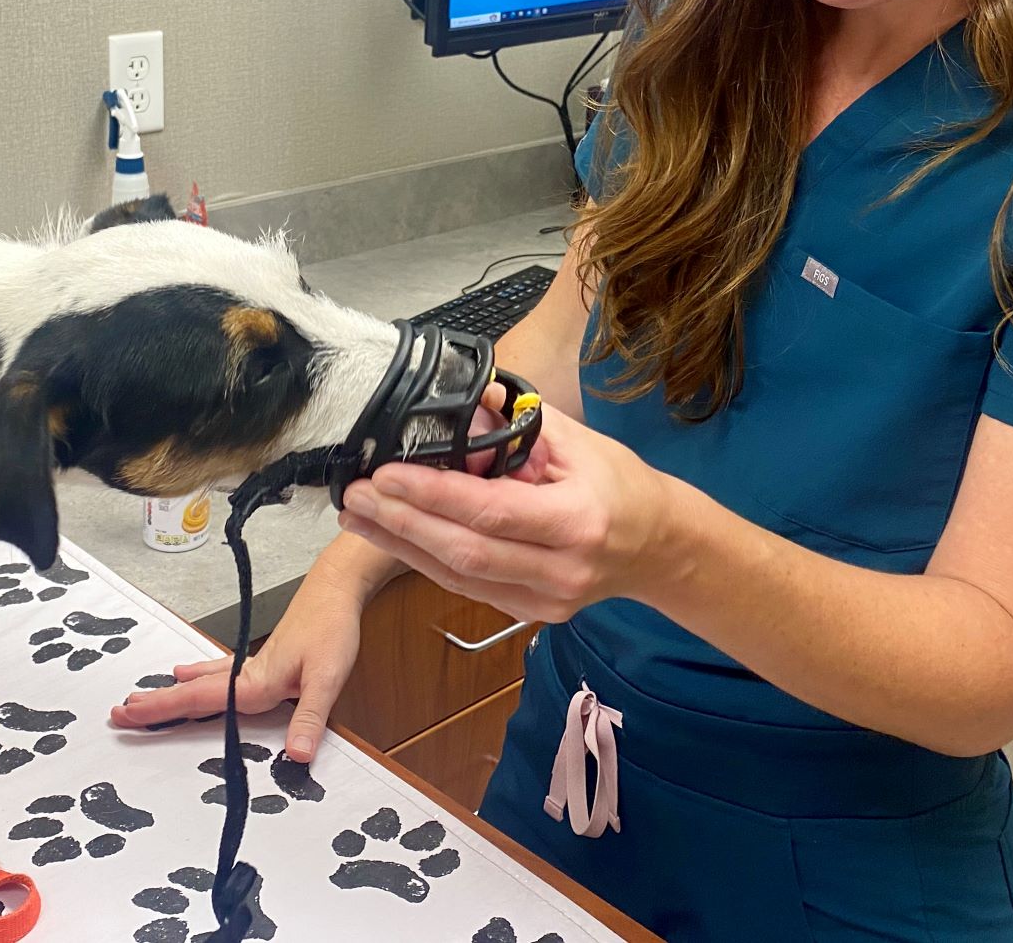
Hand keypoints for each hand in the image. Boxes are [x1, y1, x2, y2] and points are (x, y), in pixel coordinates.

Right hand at [108, 562, 366, 761]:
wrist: (334, 591)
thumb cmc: (332, 629)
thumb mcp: (327, 678)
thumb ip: (311, 717)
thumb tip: (297, 757)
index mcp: (254, 683)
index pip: (200, 701)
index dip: (163, 709)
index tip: (130, 715)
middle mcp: (245, 674)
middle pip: (191, 692)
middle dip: (155, 704)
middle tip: (118, 714)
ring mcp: (250, 666)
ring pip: (201, 683)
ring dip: (172, 693)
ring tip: (141, 700)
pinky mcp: (261, 661)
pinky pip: (217, 674)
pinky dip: (197, 678)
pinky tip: (188, 673)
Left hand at [337, 398, 677, 623]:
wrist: (659, 548)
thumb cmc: (620, 485)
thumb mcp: (580, 442)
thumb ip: (521, 423)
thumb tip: (470, 400)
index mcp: (577, 521)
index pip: (490, 511)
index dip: (432, 495)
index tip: (384, 475)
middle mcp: (561, 569)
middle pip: (465, 553)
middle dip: (401, 523)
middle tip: (353, 496)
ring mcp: (546, 600)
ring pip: (458, 577)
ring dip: (401, 545)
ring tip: (356, 517)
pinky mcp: (532, 613)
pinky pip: (468, 588)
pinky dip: (427, 560)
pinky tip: (395, 537)